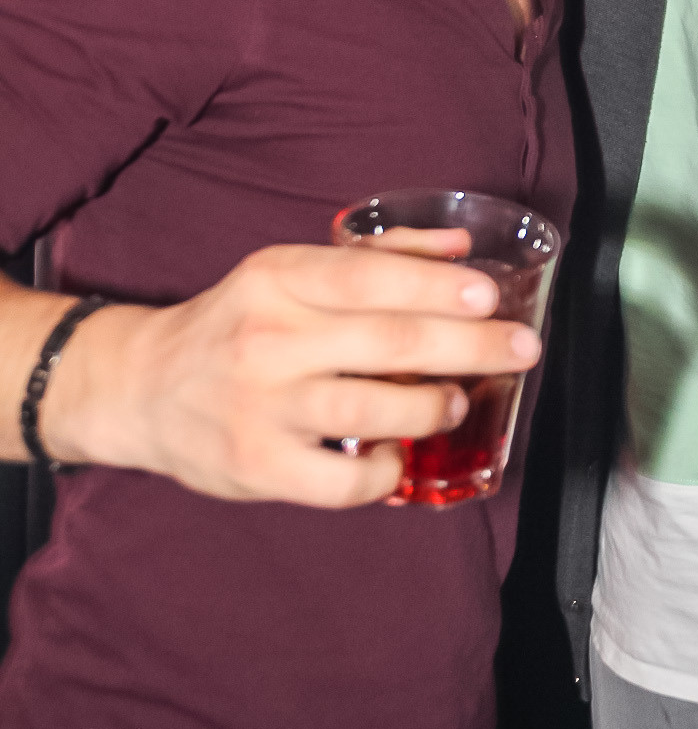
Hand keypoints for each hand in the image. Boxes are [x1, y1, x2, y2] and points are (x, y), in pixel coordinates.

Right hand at [43, 232, 540, 506]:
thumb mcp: (294, 271)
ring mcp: (260, 406)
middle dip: (468, 346)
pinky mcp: (256, 467)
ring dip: (429, 407)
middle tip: (520, 350)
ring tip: (456, 402)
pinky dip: (380, 474)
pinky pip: (337, 483)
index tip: (490, 297)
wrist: (144, 386)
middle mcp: (267, 337)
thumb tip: (461, 245)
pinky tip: (396, 456)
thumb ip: (380, 256)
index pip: (369, 277)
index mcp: (279, 277)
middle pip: (387, 342)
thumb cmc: (240, 321)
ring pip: (368, 411)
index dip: (436, 287)